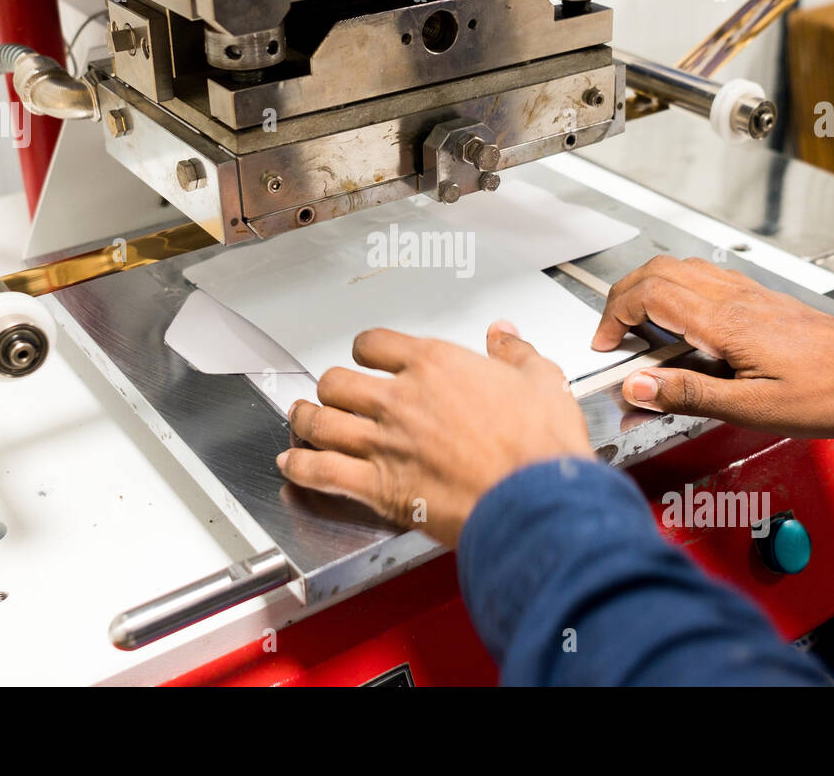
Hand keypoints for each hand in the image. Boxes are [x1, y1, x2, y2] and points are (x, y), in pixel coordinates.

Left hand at [278, 322, 591, 546]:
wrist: (534, 499)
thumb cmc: (540, 446)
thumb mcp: (542, 381)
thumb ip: (515, 353)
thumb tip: (503, 334)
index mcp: (435, 364)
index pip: (374, 344)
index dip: (366, 351)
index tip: (367, 358)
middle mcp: (400, 399)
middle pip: (337, 382)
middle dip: (332, 388)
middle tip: (334, 394)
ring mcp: (384, 443)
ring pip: (320, 422)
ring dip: (306, 420)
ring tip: (301, 419)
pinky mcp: (378, 486)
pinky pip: (321, 471)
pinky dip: (300, 466)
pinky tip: (291, 463)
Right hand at [591, 255, 833, 437]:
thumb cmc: (828, 393)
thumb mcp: (751, 408)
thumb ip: (689, 394)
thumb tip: (639, 386)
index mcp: (725, 322)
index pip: (649, 295)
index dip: (615, 315)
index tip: (605, 344)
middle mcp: (734, 298)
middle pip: (658, 271)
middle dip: (622, 296)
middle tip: (610, 331)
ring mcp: (748, 294)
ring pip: (680, 268)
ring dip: (647, 288)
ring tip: (637, 325)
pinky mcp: (760, 300)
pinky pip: (704, 278)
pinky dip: (676, 290)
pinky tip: (682, 322)